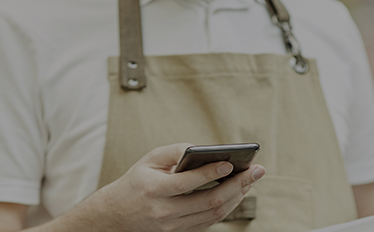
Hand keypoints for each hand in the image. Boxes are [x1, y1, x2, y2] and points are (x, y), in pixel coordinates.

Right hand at [75, 143, 264, 231]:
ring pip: (214, 214)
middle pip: (209, 201)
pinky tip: (238, 192)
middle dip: (238, 185)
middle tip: (257, 171)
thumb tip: (204, 149)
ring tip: (251, 180)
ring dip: (237, 196)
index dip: (211, 173)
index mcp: (154, 190)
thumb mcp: (149, 160)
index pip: (187, 183)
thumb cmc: (136, 182)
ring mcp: (174, 226)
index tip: (230, 163)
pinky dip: (227, 206)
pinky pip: (210, 221)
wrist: (116, 216)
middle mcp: (165, 212)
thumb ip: (175, 151)